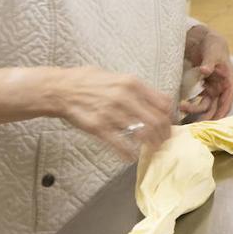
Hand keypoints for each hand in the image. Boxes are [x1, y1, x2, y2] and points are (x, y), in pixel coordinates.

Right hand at [55, 68, 174, 158]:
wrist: (61, 89)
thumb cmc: (88, 81)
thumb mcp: (116, 76)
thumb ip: (135, 88)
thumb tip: (153, 100)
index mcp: (132, 83)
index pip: (163, 102)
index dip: (170, 116)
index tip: (169, 124)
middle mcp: (126, 97)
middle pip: (157, 121)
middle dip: (164, 134)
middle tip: (163, 142)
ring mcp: (113, 113)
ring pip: (143, 133)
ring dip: (151, 145)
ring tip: (152, 150)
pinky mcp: (99, 127)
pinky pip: (121, 144)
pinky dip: (129, 154)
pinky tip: (131, 157)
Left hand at [180, 26, 232, 119]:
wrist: (204, 39)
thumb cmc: (213, 45)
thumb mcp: (212, 51)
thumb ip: (209, 62)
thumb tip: (205, 70)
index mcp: (229, 81)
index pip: (227, 100)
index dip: (221, 112)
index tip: (213, 121)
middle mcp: (222, 88)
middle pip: (216, 106)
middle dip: (206, 115)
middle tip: (194, 122)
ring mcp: (213, 89)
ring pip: (206, 105)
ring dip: (196, 109)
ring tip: (182, 107)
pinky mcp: (204, 88)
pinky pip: (199, 100)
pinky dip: (193, 105)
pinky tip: (182, 106)